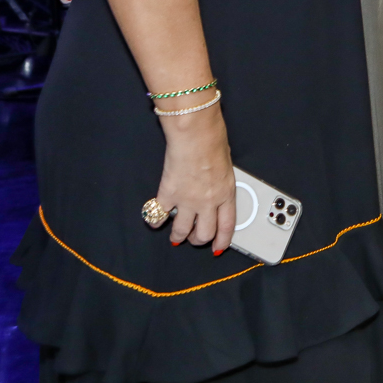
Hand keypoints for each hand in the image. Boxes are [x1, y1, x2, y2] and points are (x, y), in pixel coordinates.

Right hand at [148, 107, 236, 252]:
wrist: (195, 135)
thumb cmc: (213, 142)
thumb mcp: (227, 165)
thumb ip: (220, 181)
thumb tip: (214, 187)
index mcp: (226, 193)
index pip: (227, 225)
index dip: (222, 241)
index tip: (218, 248)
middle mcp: (207, 201)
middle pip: (204, 233)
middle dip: (198, 240)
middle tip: (194, 239)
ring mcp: (187, 200)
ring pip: (182, 231)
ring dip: (178, 236)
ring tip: (176, 236)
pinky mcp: (168, 194)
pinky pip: (159, 215)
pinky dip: (156, 220)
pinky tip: (156, 220)